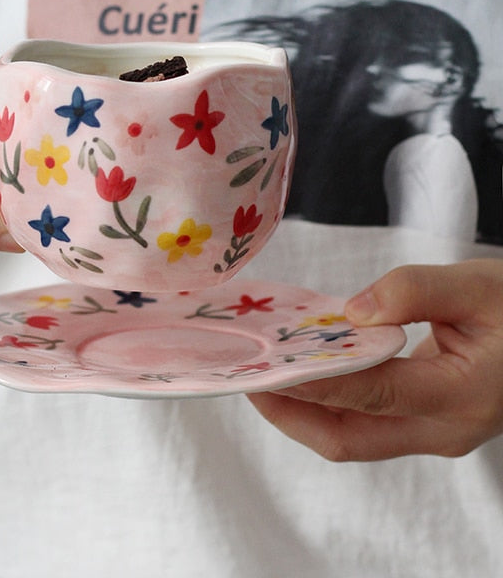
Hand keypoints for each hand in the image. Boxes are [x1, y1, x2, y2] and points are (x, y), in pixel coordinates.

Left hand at [248, 259, 502, 460]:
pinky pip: (363, 421)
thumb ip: (416, 291)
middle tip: (243, 377)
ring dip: (301, 411)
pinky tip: (299, 371)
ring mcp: (432, 432)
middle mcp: (443, 429)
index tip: (262, 366)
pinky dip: (325, 402)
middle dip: (290, 413)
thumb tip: (353, 311)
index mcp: (462, 396)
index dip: (312, 382)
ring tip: (260, 373)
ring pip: (352, 436)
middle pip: (349, 437)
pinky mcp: (423, 421)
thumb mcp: (479, 285)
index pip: (370, 394)